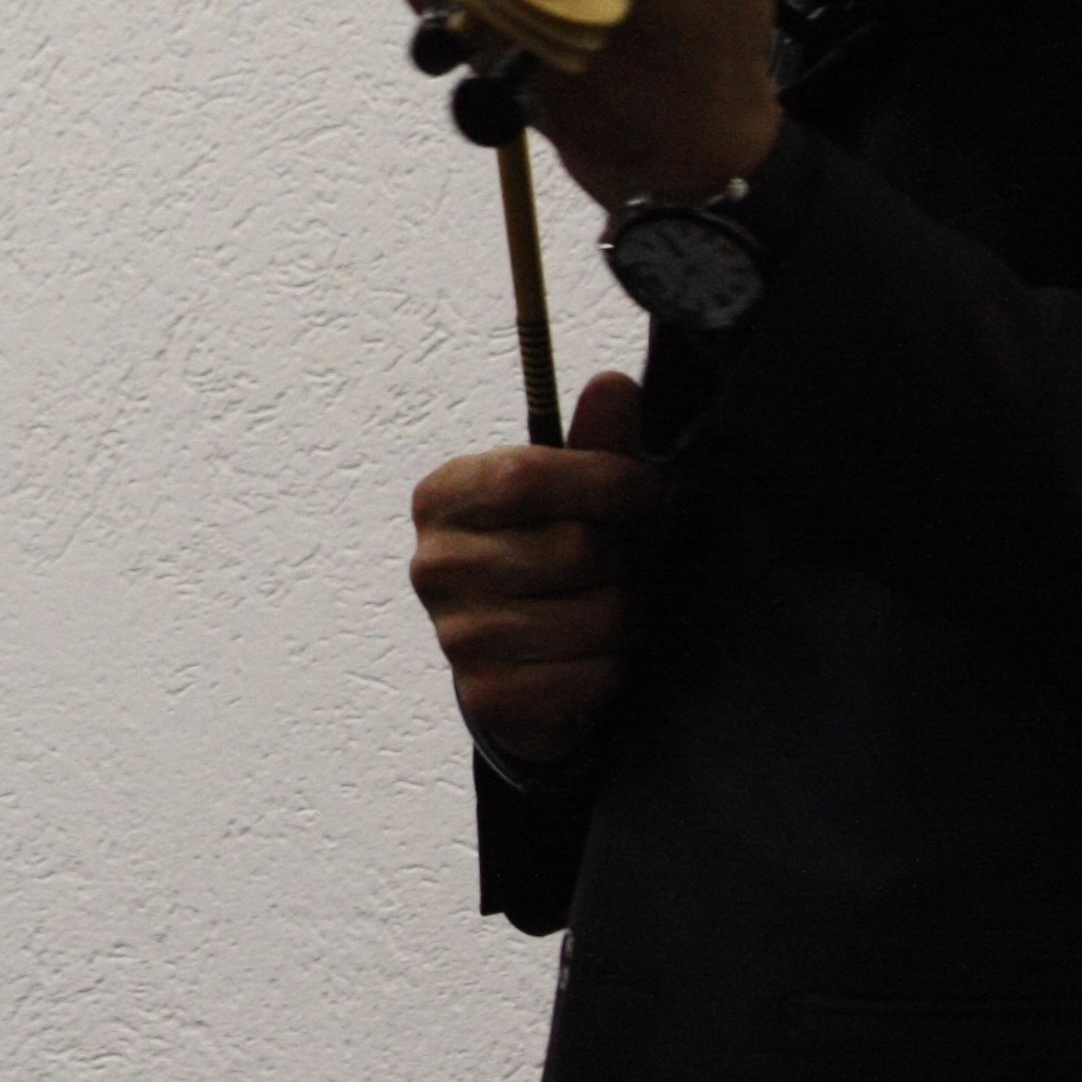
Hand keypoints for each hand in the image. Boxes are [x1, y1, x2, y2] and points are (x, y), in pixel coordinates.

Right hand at [409, 369, 661, 771]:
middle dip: (621, 560)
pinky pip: (589, 679)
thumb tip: (615, 383)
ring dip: (623, 619)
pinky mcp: (486, 698)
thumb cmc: (546, 559)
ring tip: (608, 612)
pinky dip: (610, 671)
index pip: (527, 477)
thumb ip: (594, 444)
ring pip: (594, 618)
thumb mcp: (567, 496)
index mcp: (443, 498)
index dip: (606, 481)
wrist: (513, 666)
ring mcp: (454, 635)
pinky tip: (591, 659)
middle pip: (574, 551)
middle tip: (617, 566)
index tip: (648, 490)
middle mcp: (433, 565)